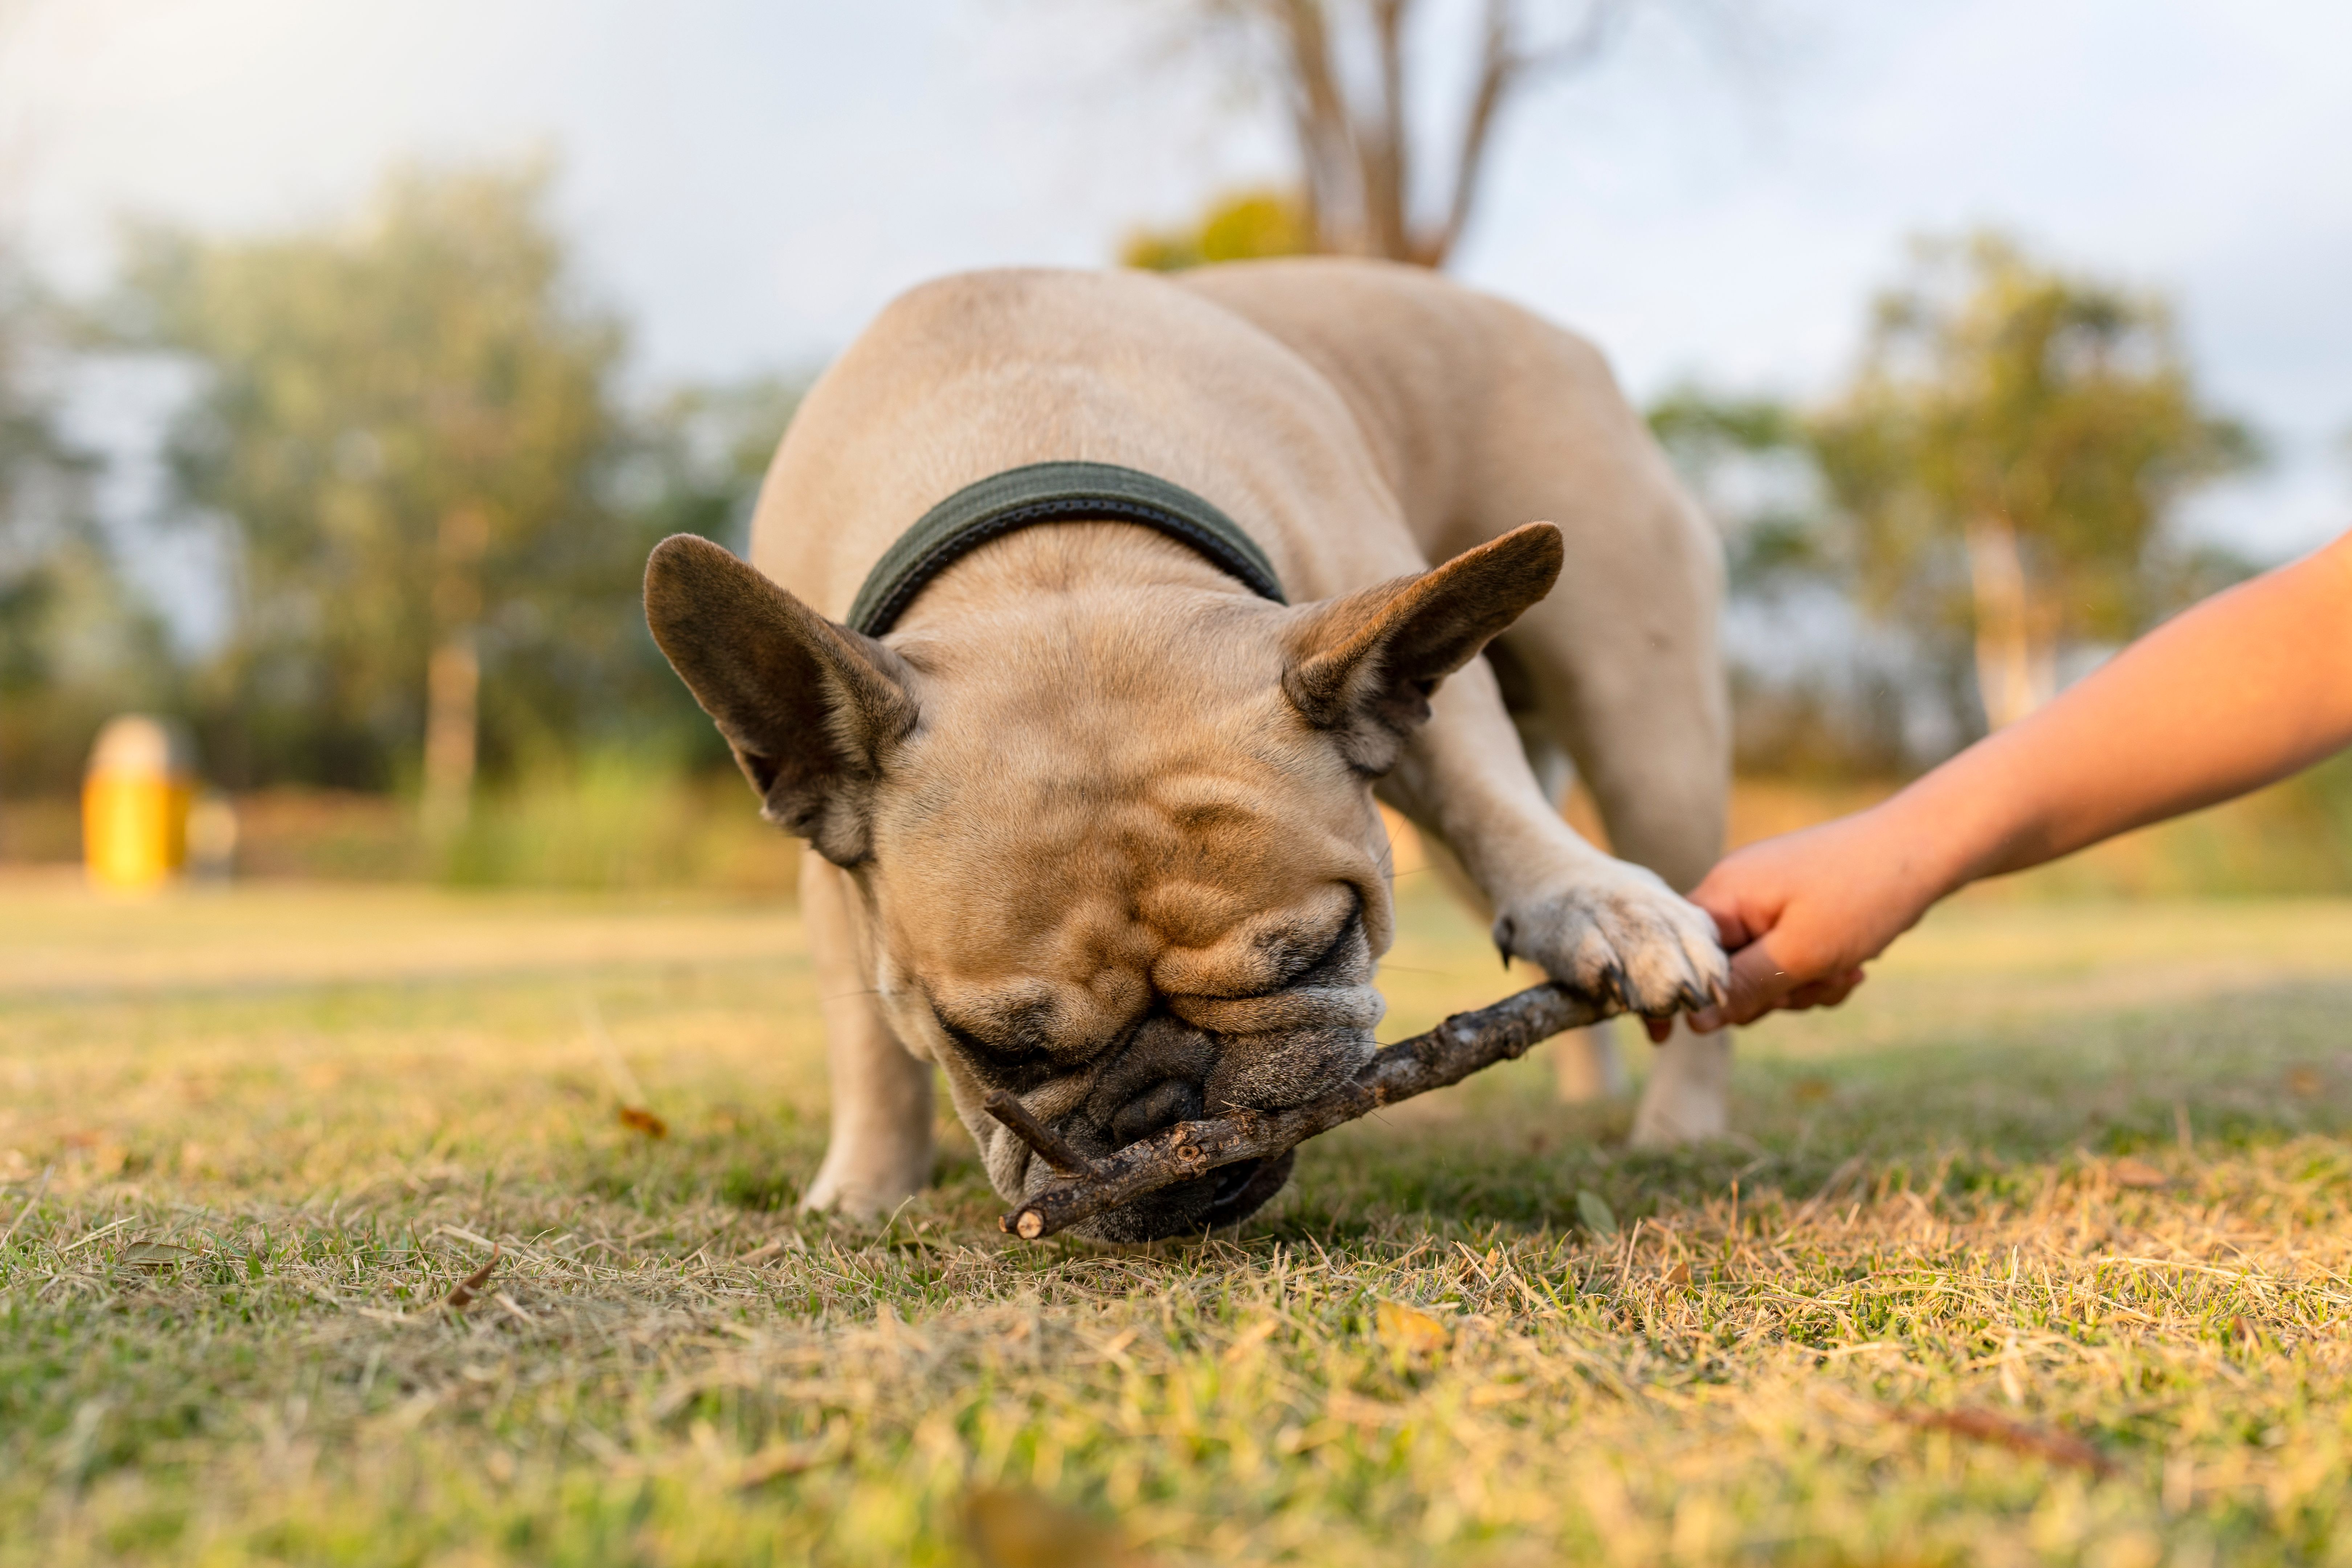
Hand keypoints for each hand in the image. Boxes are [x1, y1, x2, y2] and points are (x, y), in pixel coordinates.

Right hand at [1675, 803, 1950, 1031]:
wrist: (1927, 850)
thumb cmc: (1862, 895)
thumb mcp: (1801, 954)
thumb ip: (1744, 989)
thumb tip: (1693, 1022)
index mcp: (1724, 894)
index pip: (1676, 952)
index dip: (1677, 995)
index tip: (1670, 1038)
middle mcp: (1737, 892)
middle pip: (1723, 970)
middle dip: (1768, 993)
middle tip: (1811, 985)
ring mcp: (1767, 898)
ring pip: (1763, 971)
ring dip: (1802, 985)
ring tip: (1845, 972)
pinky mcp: (1796, 906)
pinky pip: (1789, 956)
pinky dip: (1818, 970)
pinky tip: (1854, 966)